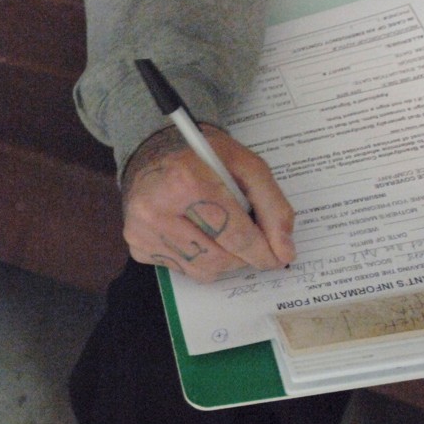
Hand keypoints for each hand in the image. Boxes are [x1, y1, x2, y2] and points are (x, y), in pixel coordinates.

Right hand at [120, 126, 296, 282]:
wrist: (152, 153)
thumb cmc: (202, 156)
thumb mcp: (245, 164)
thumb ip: (272, 205)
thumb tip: (284, 250)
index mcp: (185, 182)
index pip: (235, 234)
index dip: (264, 250)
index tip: (279, 257)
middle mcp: (156, 210)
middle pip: (220, 258)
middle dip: (245, 257)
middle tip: (255, 246)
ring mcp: (143, 232)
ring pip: (202, 270)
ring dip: (225, 261)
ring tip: (226, 237)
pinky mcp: (138, 247)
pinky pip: (183, 270)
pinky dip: (201, 259)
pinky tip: (199, 235)